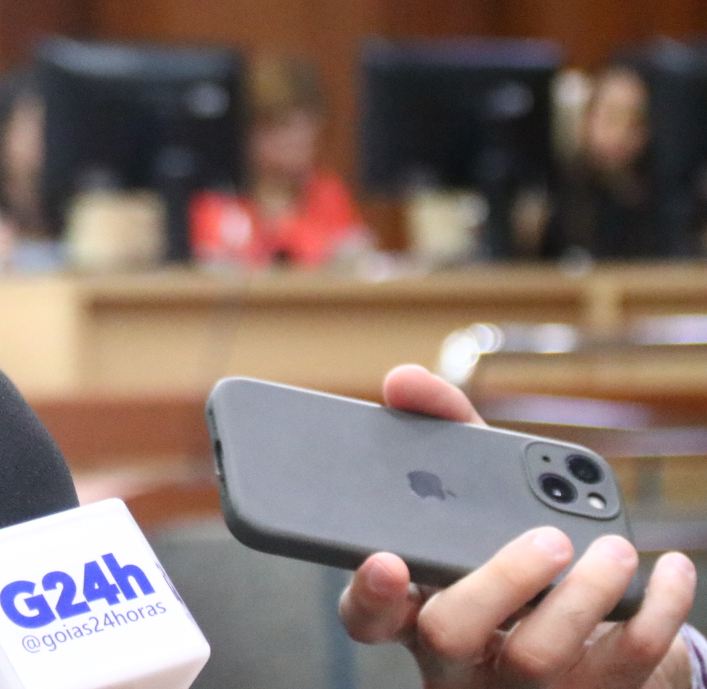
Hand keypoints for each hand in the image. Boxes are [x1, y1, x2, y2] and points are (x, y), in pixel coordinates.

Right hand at [338, 365, 697, 687]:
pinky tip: (670, 568)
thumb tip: (403, 379)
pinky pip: (626, 662)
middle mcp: (457, 660)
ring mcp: (520, 684)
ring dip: (583, 596)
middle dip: (501, 581)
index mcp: (413, 608)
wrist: (582, 641)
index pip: (367, 617)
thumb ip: (438, 431)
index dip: (370, 594)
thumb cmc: (506, 550)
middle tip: (550, 539)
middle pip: (451, 635)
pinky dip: (658, 611)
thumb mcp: (470, 493)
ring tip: (615, 547)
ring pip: (537, 657)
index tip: (388, 559)